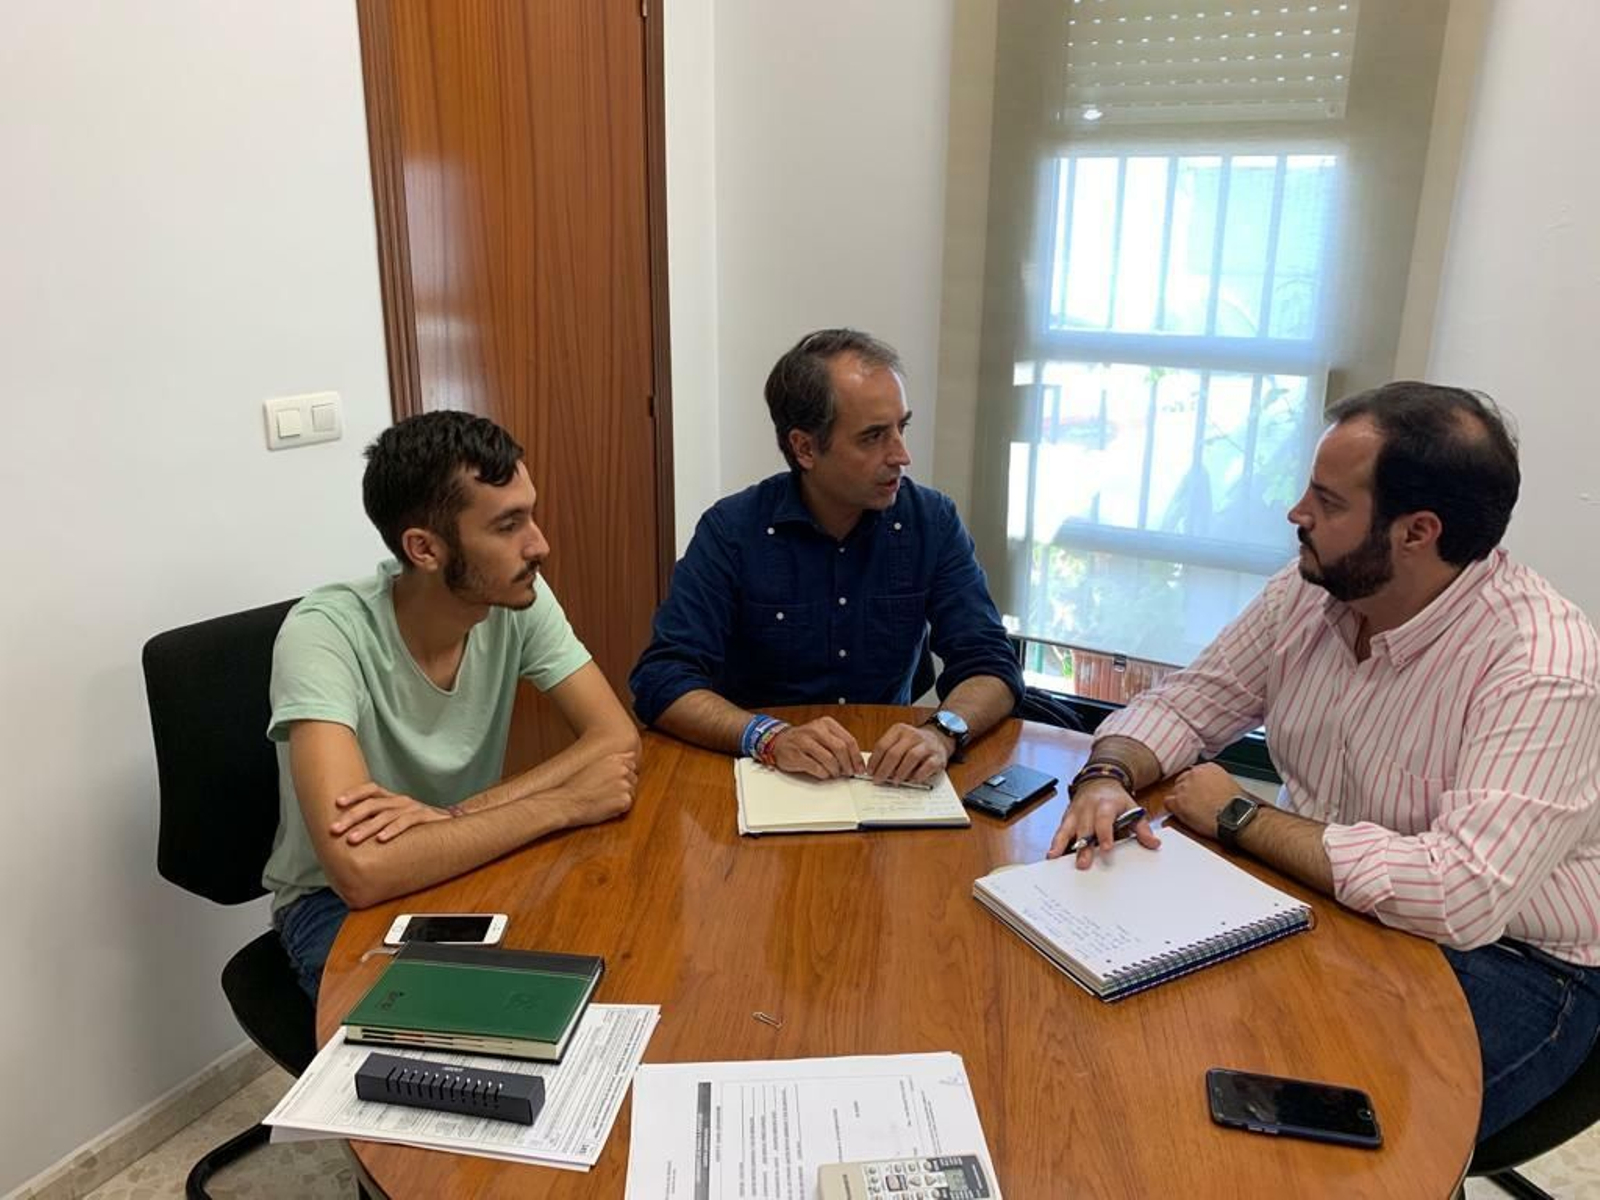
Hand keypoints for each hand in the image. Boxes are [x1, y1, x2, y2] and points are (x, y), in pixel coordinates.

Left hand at [330, 782, 451, 845]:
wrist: (454, 827)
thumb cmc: (420, 828)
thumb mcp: (398, 821)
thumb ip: (380, 824)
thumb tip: (352, 835)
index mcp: (393, 799)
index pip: (371, 789)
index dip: (354, 794)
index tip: (337, 803)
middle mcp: (401, 801)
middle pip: (372, 804)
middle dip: (351, 816)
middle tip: (334, 829)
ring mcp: (413, 808)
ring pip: (385, 815)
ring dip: (366, 827)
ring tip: (352, 839)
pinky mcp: (424, 817)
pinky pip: (406, 822)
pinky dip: (392, 830)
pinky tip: (381, 839)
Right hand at [562, 750, 638, 824]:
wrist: (567, 802)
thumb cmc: (576, 785)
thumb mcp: (594, 764)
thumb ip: (615, 759)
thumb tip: (632, 754)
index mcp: (615, 759)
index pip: (631, 765)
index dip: (622, 776)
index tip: (611, 782)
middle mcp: (623, 770)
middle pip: (633, 780)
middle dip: (623, 787)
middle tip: (605, 793)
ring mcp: (625, 785)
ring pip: (631, 793)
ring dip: (621, 797)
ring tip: (603, 799)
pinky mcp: (625, 800)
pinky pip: (627, 805)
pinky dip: (619, 808)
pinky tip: (604, 806)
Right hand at [769, 718, 862, 779]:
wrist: (779, 741)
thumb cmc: (805, 740)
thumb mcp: (823, 735)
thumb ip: (839, 744)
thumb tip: (855, 762)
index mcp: (826, 723)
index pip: (848, 740)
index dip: (856, 757)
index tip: (860, 768)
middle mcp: (816, 729)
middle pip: (840, 749)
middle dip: (848, 764)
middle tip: (849, 773)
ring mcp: (804, 742)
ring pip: (829, 759)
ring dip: (835, 771)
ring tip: (835, 774)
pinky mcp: (796, 755)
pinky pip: (816, 768)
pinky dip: (823, 774)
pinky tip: (824, 774)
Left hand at [868, 723, 948, 784]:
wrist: (939, 738)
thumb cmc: (914, 744)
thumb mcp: (898, 741)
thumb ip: (886, 752)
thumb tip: (873, 770)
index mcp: (899, 730)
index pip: (882, 745)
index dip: (874, 761)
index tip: (870, 773)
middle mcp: (913, 735)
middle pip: (894, 752)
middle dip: (884, 769)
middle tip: (879, 780)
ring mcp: (927, 745)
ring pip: (911, 757)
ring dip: (900, 772)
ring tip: (894, 781)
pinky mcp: (938, 756)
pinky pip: (927, 766)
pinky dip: (918, 775)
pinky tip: (912, 780)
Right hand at [1046, 776, 1159, 866]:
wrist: (1099, 781)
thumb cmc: (1116, 800)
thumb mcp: (1133, 809)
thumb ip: (1142, 828)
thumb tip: (1154, 844)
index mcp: (1106, 805)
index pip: (1104, 820)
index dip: (1105, 834)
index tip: (1107, 849)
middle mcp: (1088, 808)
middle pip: (1084, 828)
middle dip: (1082, 846)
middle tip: (1083, 864)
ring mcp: (1075, 813)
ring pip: (1067, 829)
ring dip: (1061, 844)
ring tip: (1055, 858)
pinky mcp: (1067, 818)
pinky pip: (1060, 831)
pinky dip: (1055, 842)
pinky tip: (1051, 855)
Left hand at [1165, 763, 1239, 841]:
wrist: (1237, 817)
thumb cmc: (1238, 805)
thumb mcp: (1229, 783)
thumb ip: (1214, 780)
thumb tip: (1208, 786)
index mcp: (1207, 767)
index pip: (1193, 773)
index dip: (1195, 785)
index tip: (1198, 792)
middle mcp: (1194, 774)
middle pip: (1182, 781)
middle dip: (1187, 792)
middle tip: (1195, 803)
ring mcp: (1185, 787)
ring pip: (1175, 792)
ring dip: (1181, 801)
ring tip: (1193, 811)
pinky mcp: (1179, 802)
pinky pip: (1168, 803)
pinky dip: (1174, 809)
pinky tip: (1184, 815)